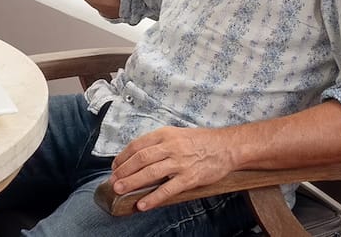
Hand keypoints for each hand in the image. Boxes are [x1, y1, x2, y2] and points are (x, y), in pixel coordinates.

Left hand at [109, 126, 239, 211]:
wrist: (227, 147)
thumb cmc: (202, 141)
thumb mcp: (177, 135)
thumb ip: (159, 144)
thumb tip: (138, 157)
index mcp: (166, 134)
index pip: (138, 145)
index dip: (123, 157)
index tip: (115, 166)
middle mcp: (171, 147)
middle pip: (140, 159)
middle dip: (124, 171)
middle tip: (113, 181)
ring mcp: (180, 162)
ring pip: (150, 173)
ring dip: (132, 182)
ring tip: (120, 190)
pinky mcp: (189, 178)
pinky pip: (167, 189)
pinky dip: (153, 197)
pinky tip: (142, 204)